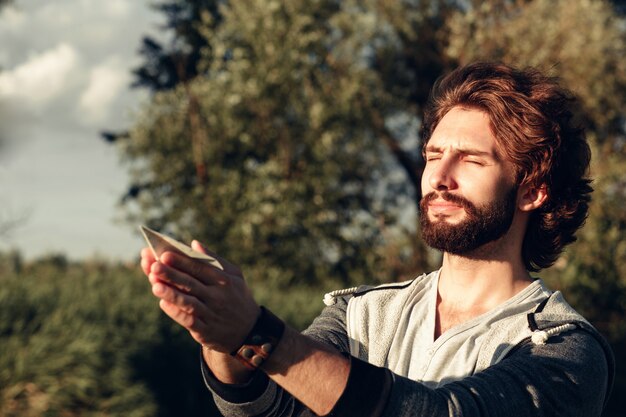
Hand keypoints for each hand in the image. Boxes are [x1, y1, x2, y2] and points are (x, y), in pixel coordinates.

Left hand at [141, 241, 259, 353]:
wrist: (249, 330)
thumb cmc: (237, 296)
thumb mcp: (235, 275)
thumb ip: (214, 259)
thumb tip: (194, 244)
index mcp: (224, 280)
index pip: (200, 268)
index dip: (182, 262)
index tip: (164, 254)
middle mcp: (218, 297)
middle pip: (191, 284)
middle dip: (172, 275)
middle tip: (154, 266)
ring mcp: (212, 314)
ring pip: (189, 303)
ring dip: (172, 294)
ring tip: (155, 285)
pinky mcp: (206, 331)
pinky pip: (189, 321)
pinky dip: (176, 313)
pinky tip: (163, 304)